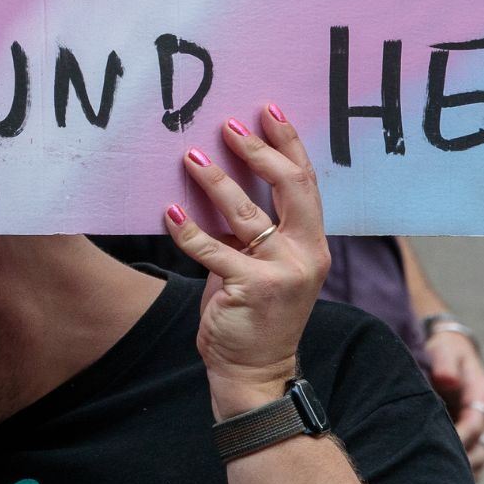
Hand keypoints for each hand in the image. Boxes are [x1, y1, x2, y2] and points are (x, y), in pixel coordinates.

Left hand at [164, 105, 330, 419]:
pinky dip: (188, 228)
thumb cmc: (256, 314)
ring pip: (246, 214)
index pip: (306, 183)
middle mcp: (304, 254)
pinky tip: (170, 211)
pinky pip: (212, 249)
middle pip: (289, 187)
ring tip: (192, 156)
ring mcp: (280, 272)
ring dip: (216, 181)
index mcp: (313, 243)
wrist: (255, 372)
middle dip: (259, 152)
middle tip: (230, 126)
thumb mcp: (269, 266)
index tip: (269, 111)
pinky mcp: (250, 289)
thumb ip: (258, 230)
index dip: (289, 144)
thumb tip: (227, 179)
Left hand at [425, 328, 483, 477]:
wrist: (451, 353)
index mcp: (483, 396)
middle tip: (439, 476)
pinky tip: (445, 483)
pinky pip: (473, 461)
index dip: (460, 439)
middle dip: (463, 463)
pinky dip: (463, 473)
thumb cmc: (446, 352)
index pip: (475, 424)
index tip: (440, 450)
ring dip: (465, 472)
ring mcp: (483, 429)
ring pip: (479, 458)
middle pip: (481, 448)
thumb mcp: (445, 351)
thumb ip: (446, 365)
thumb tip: (446, 380)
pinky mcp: (474, 437)